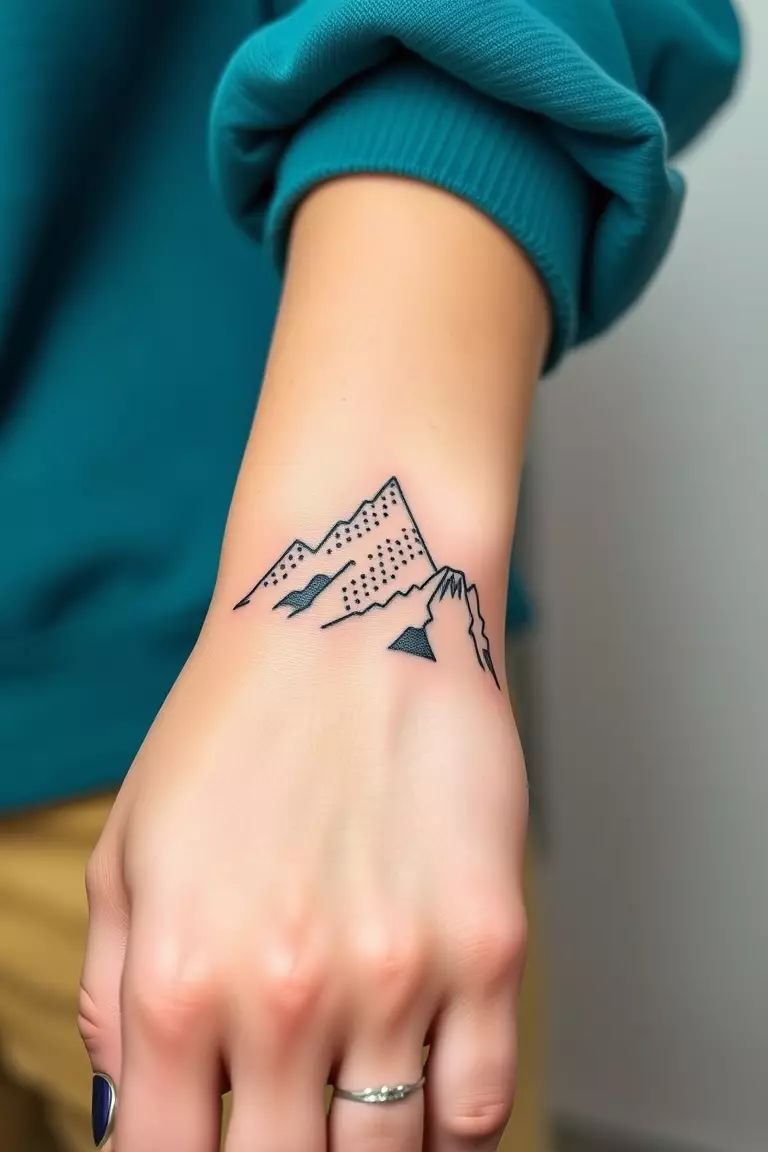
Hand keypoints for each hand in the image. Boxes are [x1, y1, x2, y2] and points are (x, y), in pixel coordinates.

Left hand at [79, 594, 527, 1151]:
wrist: (354, 614)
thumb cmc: (238, 722)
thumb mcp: (129, 849)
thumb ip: (113, 996)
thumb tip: (129, 1106)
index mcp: (178, 975)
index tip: (205, 1144)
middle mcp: (284, 993)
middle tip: (283, 1122)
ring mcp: (398, 973)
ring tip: (349, 1109)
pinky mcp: (490, 943)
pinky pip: (481, 1106)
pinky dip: (450, 1137)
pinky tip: (425, 1106)